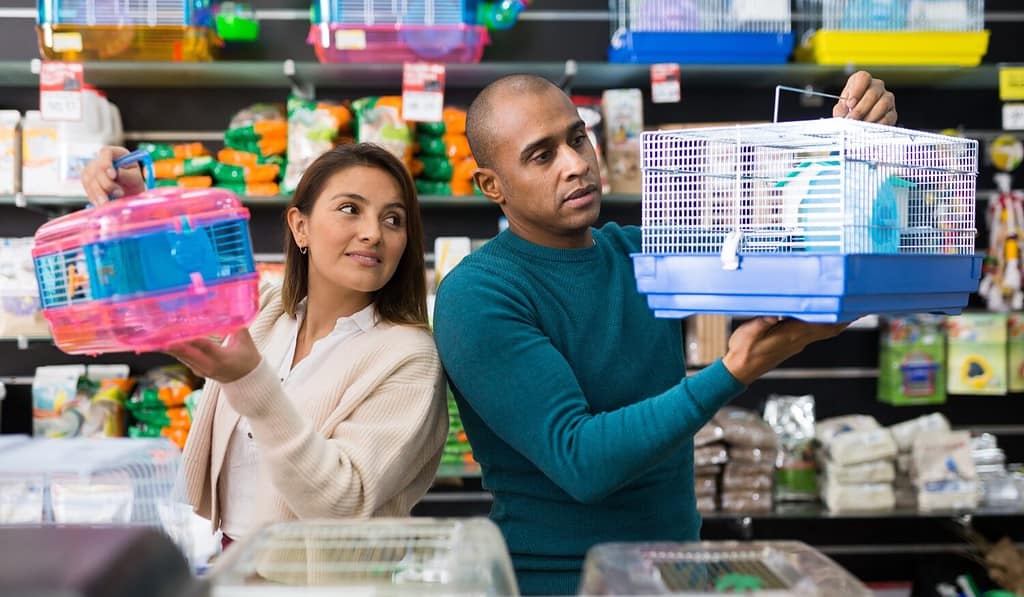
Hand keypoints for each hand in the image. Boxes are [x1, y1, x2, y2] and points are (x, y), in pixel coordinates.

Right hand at [81, 145, 146, 205]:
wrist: (128, 192)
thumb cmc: (133, 182)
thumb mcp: (136, 178)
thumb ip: (128, 175)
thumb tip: (118, 172)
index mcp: (114, 153)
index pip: (106, 152)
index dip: (106, 163)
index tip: (113, 175)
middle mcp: (100, 159)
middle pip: (97, 169)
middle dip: (106, 184)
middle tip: (119, 194)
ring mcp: (91, 170)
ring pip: (90, 180)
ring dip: (99, 193)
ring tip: (108, 203)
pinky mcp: (87, 181)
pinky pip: (87, 189)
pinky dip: (94, 197)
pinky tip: (101, 204)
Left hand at [165, 328, 261, 384]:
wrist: (247, 380)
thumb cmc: (248, 358)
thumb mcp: (246, 341)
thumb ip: (237, 324)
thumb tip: (229, 306)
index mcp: (222, 359)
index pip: (205, 347)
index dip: (191, 338)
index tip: (180, 331)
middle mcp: (209, 366)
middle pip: (187, 354)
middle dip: (172, 344)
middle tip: (158, 334)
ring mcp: (201, 370)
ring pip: (182, 357)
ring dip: (169, 347)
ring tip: (156, 336)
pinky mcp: (197, 370)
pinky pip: (183, 359)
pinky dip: (175, 350)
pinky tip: (164, 342)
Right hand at [721, 317, 847, 384]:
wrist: (740, 370)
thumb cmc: (743, 351)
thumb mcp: (748, 333)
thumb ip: (762, 322)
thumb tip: (774, 313)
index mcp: (792, 335)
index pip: (822, 324)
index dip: (840, 317)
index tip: (855, 309)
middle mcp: (798, 340)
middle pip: (829, 329)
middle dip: (845, 319)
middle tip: (861, 308)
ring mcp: (796, 343)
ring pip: (823, 331)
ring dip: (836, 322)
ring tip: (849, 311)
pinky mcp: (791, 344)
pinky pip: (814, 333)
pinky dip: (825, 325)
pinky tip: (824, 319)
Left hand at [833, 70, 896, 124]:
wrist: (857, 126)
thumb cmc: (848, 113)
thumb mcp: (841, 109)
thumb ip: (841, 109)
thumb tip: (844, 112)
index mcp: (861, 82)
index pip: (863, 77)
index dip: (857, 90)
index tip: (850, 104)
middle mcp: (876, 87)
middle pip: (873, 92)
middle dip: (861, 108)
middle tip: (852, 119)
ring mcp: (887, 99)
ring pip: (883, 104)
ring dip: (870, 116)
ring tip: (860, 125)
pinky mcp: (892, 113)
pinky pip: (888, 117)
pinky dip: (878, 124)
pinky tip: (869, 128)